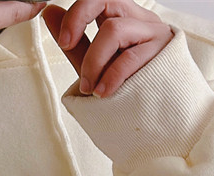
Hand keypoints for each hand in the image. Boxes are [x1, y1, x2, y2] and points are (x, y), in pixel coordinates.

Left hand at [42, 1, 172, 97]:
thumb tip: (49, 12)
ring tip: (90, 88)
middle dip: (78, 17)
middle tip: (65, 44)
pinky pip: (130, 57)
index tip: (62, 40)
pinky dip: (111, 76)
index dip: (76, 13)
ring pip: (114, 29)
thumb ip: (77, 42)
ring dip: (94, 60)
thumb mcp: (98, 67)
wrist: (162, 124)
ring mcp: (156, 35)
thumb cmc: (131, 95)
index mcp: (126, 18)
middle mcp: (142, 20)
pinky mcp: (164, 54)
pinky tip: (104, 93)